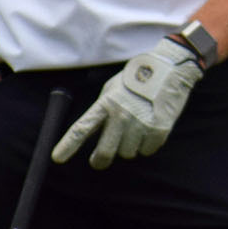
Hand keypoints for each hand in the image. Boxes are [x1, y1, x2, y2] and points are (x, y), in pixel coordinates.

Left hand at [51, 37, 203, 169]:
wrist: (170, 68)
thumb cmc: (138, 78)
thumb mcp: (113, 89)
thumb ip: (103, 110)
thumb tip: (94, 134)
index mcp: (106, 103)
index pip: (82, 128)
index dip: (68, 146)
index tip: (57, 158)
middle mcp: (122, 115)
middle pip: (105, 152)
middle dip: (100, 160)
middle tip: (99, 160)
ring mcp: (141, 124)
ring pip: (128, 153)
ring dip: (129, 146)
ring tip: (136, 128)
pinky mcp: (158, 130)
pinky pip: (147, 150)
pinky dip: (147, 144)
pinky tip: (150, 128)